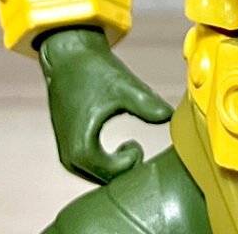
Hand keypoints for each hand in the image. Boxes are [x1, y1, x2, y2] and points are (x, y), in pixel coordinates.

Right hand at [38, 26, 172, 183]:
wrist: (68, 55)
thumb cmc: (94, 70)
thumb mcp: (124, 86)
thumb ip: (147, 104)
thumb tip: (170, 116)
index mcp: (81, 148)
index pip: (113, 176)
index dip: (132, 162)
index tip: (138, 142)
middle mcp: (70, 157)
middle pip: (106, 181)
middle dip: (126, 167)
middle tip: (140, 145)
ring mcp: (67, 154)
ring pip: (98, 176)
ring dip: (117, 166)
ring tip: (131, 145)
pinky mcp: (69, 146)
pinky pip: (92, 167)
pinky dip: (108, 161)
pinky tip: (122, 146)